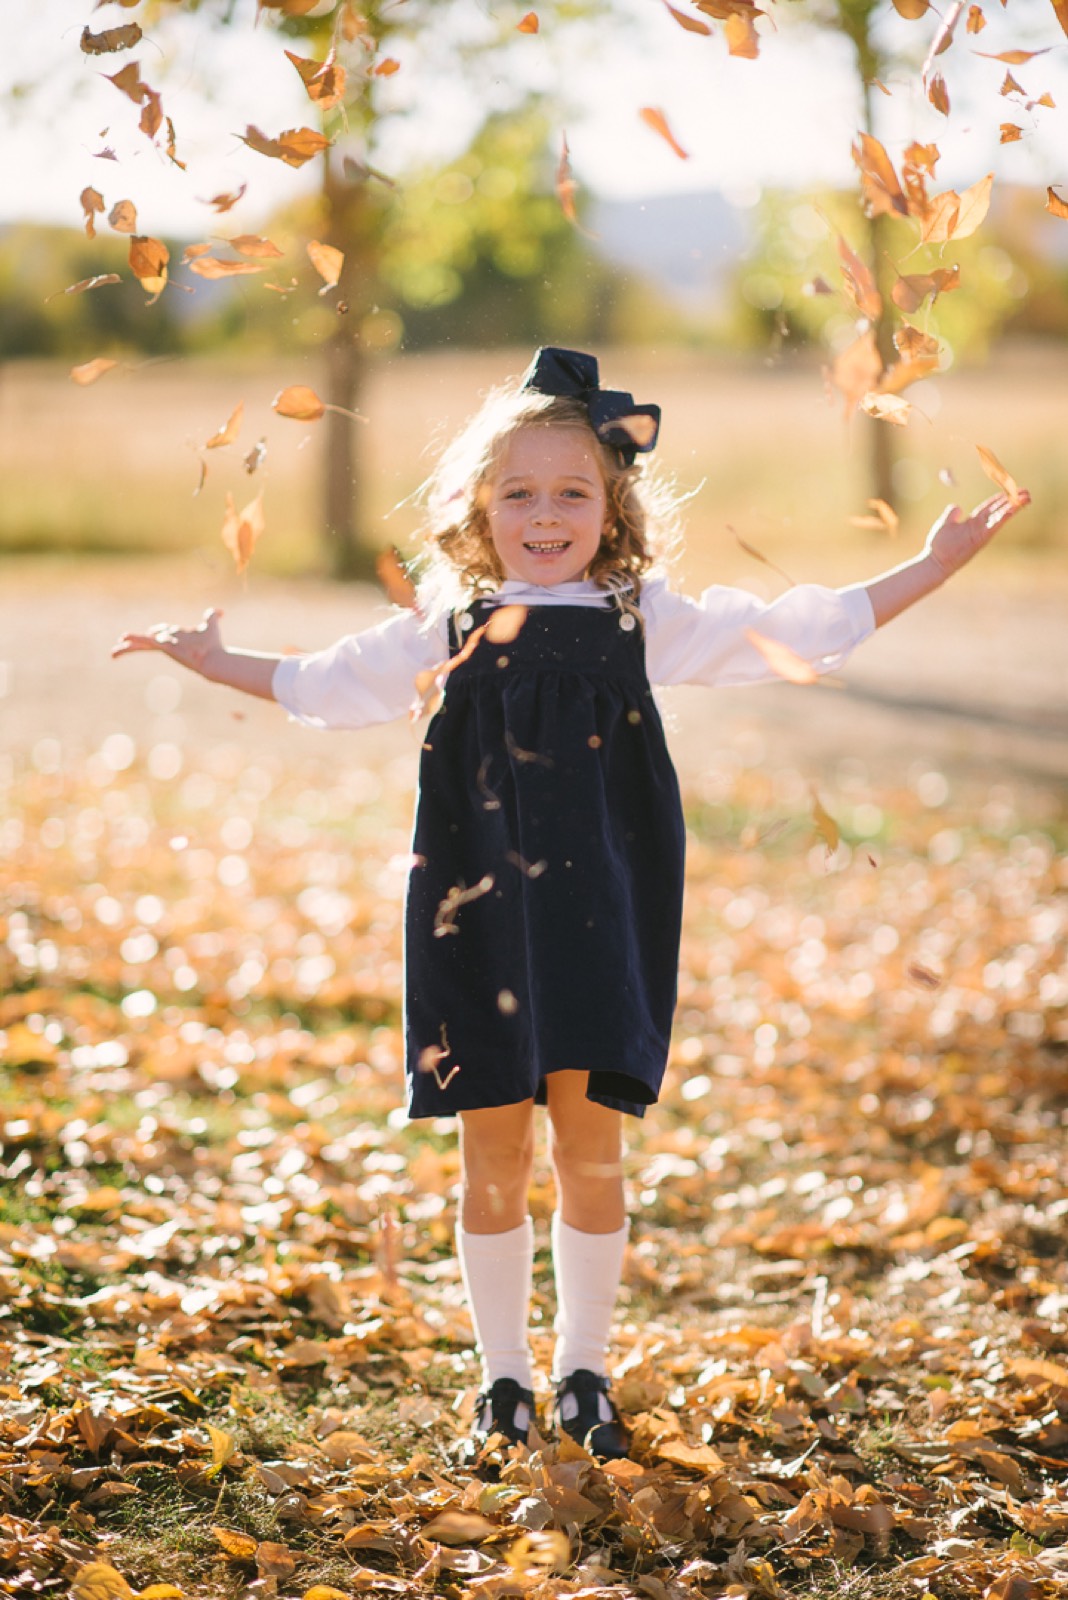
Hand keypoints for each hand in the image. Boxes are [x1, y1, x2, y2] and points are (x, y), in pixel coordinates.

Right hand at [111, 607, 225, 678]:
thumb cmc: (213, 644)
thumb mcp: (211, 625)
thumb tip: (221, 611)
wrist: (214, 657)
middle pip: (148, 639)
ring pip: (143, 643)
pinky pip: (146, 642)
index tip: (150, 631)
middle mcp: (168, 642)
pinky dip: (134, 641)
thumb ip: (212, 617)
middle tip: (122, 641)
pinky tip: (122, 640)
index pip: (161, 632)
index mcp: (175, 637)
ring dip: (129, 645)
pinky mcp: (164, 647)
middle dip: (135, 641)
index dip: (156, 630)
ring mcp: (165, 645)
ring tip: (114, 651)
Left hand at [923, 490, 1030, 579]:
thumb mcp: (945, 523)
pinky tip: (1012, 510)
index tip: (1011, 489)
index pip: (989, 506)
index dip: (1000, 498)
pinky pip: (993, 527)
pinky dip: (1002, 518)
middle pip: (999, 510)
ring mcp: (981, 533)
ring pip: (1000, 517)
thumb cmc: (938, 545)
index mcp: (972, 522)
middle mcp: (979, 527)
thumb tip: (957, 506)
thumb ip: (952, 514)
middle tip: (1026, 492)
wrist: (935, 562)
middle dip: (1012, 501)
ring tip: (1025, 498)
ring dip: (1013, 507)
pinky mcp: (980, 540)